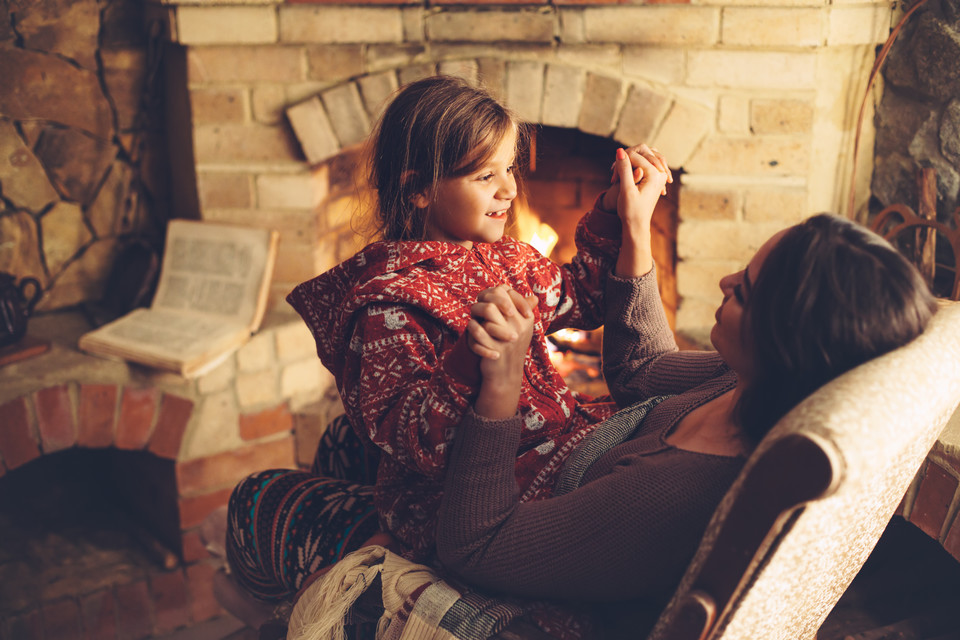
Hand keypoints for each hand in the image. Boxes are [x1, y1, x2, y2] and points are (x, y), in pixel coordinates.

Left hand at [467, 285, 535, 364]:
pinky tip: (472, 329)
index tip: (488, 301)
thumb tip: (533, 296)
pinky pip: (477, 329)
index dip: (493, 293)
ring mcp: (507, 337)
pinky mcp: (494, 347)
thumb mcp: (522, 329)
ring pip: (488, 309)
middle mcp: (519, 326)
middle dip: (482, 301)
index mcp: (526, 318)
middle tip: (479, 309)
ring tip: (476, 320)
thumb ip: (523, 311)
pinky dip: (472, 328)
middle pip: (496, 297)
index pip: (508, 291)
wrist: (506, 375)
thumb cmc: (511, 347)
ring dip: (476, 313)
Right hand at [610, 146, 668, 277]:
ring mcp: (659, 174)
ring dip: (628, 164)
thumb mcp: (625, 189)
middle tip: (614, 177)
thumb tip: (620, 150)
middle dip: (625, 162)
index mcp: (655, 174)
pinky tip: (624, 178)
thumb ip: (623, 169)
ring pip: (641, 158)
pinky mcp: (655, 177)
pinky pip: (643, 164)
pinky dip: (632, 168)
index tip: (613, 178)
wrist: (637, 224)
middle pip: (639, 154)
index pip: (634, 156)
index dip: (621, 164)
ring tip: (618, 177)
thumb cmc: (631, 210)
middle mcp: (660, 172)